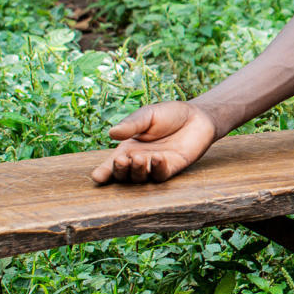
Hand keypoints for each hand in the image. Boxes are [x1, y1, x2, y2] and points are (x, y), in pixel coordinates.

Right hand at [90, 101, 217, 184]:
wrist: (196, 116)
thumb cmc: (169, 115)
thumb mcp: (147, 115)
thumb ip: (131, 125)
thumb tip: (111, 133)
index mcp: (128, 147)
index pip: (112, 164)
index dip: (104, 172)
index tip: (97, 176)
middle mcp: (139, 160)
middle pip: (124, 175)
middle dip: (120, 171)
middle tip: (121, 160)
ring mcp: (155, 166)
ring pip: (141, 178)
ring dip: (137, 171)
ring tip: (139, 158)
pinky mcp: (172, 168)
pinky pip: (161, 175)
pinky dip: (158, 169)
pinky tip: (158, 158)